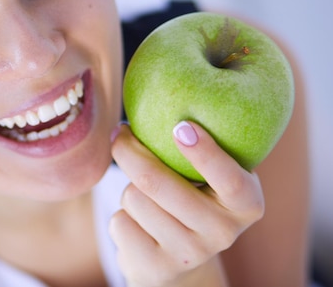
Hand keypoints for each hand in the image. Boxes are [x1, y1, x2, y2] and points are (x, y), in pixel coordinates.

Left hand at [109, 121, 264, 286]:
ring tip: (148, 197)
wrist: (180, 260)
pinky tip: (139, 224)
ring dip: (130, 189)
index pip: (231, 180)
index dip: (205, 153)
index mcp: (246, 204)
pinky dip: (121, 216)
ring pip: (134, 199)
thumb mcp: (211, 176)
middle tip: (120, 133)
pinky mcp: (157, 268)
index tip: (182, 126)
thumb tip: (155, 99)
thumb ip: (199, 146)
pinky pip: (120, 223)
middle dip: (129, 151)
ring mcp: (190, 254)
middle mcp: (223, 233)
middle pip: (157, 183)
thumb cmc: (194, 196)